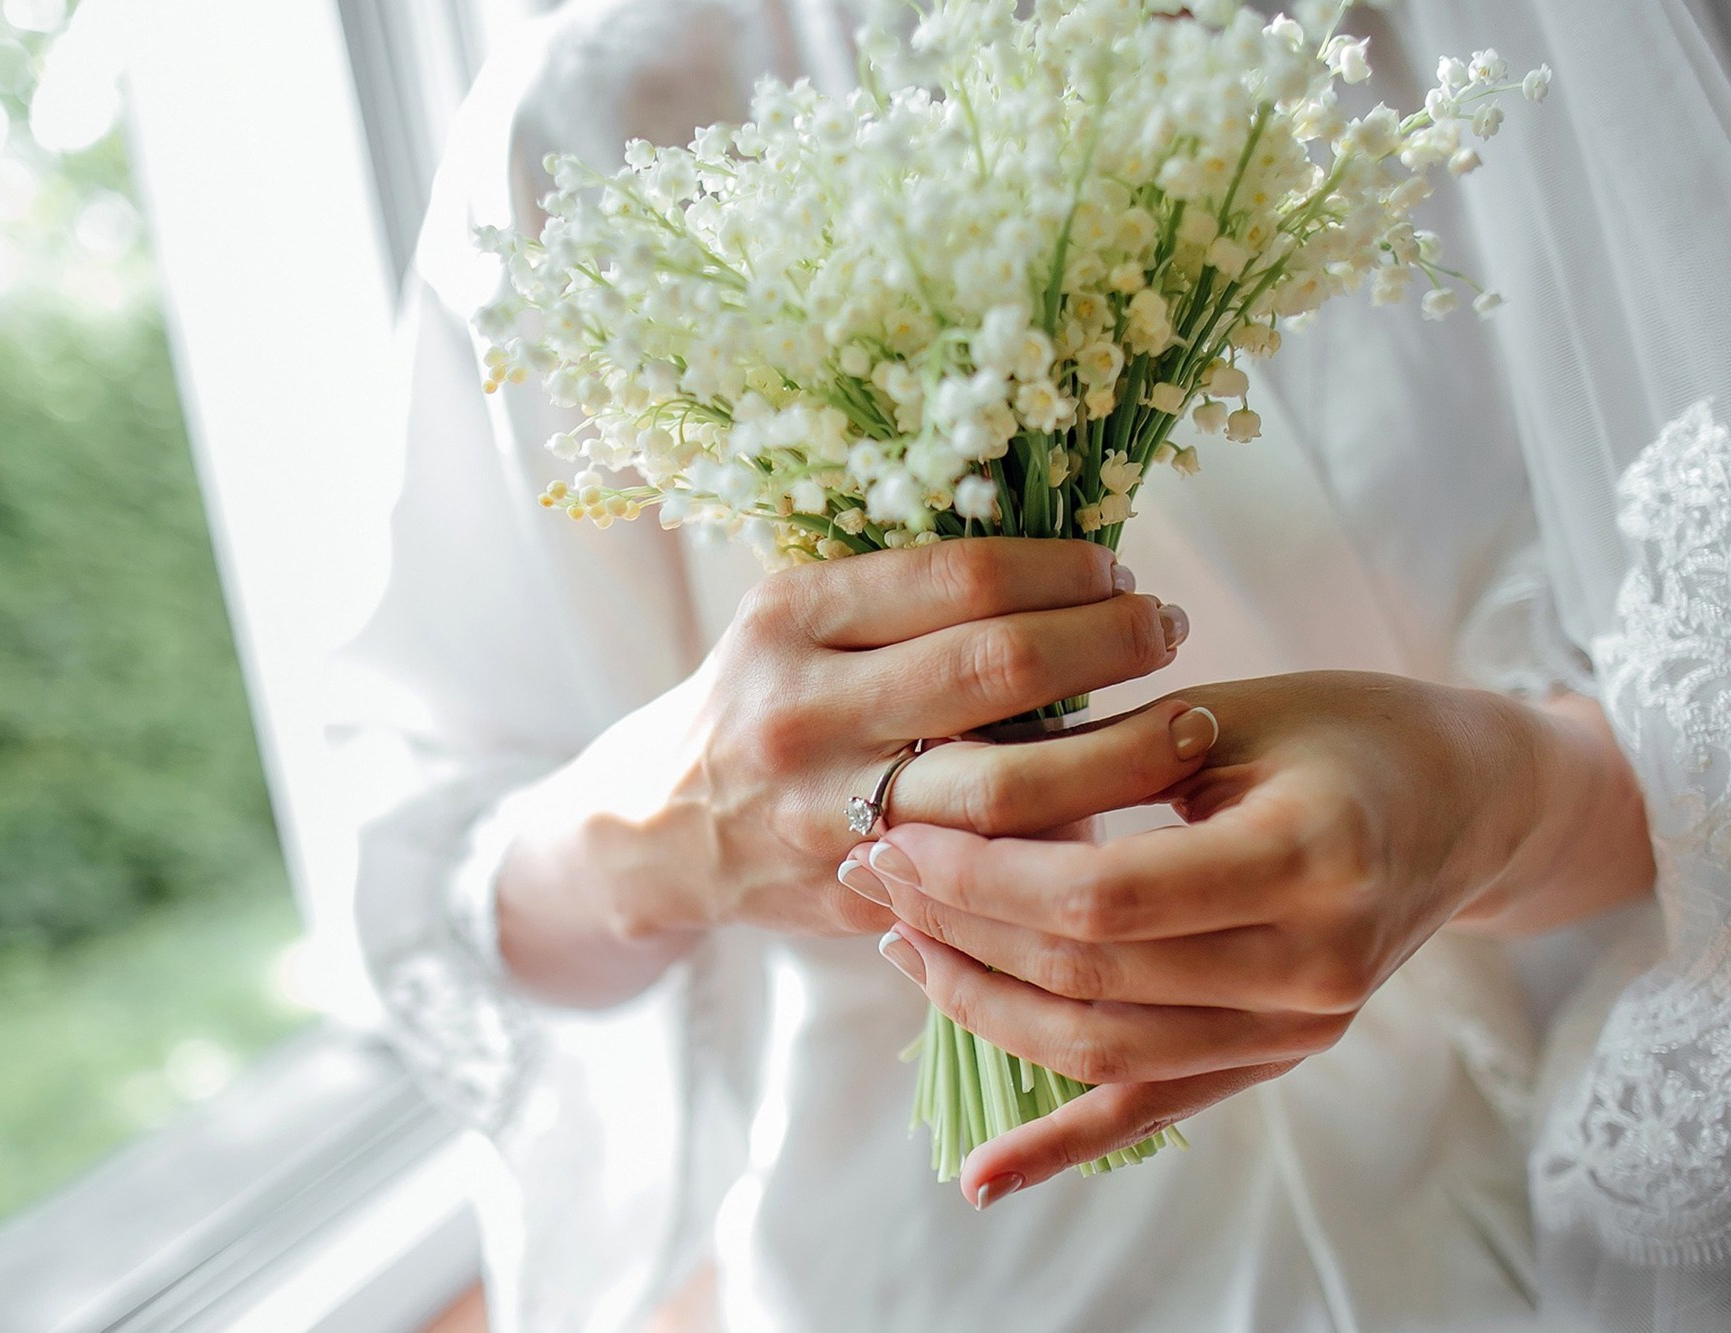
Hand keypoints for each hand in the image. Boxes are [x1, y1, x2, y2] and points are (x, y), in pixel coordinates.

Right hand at [496, 538, 1201, 1004]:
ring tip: (1186, 727)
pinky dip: (1069, 839)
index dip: (1063, 570)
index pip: (961, 577)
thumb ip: (905, 596)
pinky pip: (991, 865)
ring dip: (1123, 753)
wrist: (664, 827)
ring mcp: (826, 811)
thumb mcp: (799, 620)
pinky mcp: (855, 890)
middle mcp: (802, 710)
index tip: (1117, 574)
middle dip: (1111, 643)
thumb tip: (1072, 570)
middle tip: (1167, 630)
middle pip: (996, 669)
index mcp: (791, 616)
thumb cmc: (765, 696)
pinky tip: (1123, 812)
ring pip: (1008, 786)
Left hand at [847, 670, 1652, 1204]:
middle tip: (870, 872)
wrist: (1470, 805)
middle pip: (1089, 971)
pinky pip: (1153, 1111)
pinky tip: (982, 1177)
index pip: (1106, 896)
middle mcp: (1311, 968)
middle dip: (958, 925)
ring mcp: (1296, 1030)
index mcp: (1307, 861)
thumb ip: (1110, 754)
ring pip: (1102, 1046)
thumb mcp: (1238, 713)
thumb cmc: (1352, 731)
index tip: (895, 834)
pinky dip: (1063, 1146)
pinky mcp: (1275, 1059)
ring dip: (980, 1003)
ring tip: (899, 943)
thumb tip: (952, 780)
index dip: (984, 874)